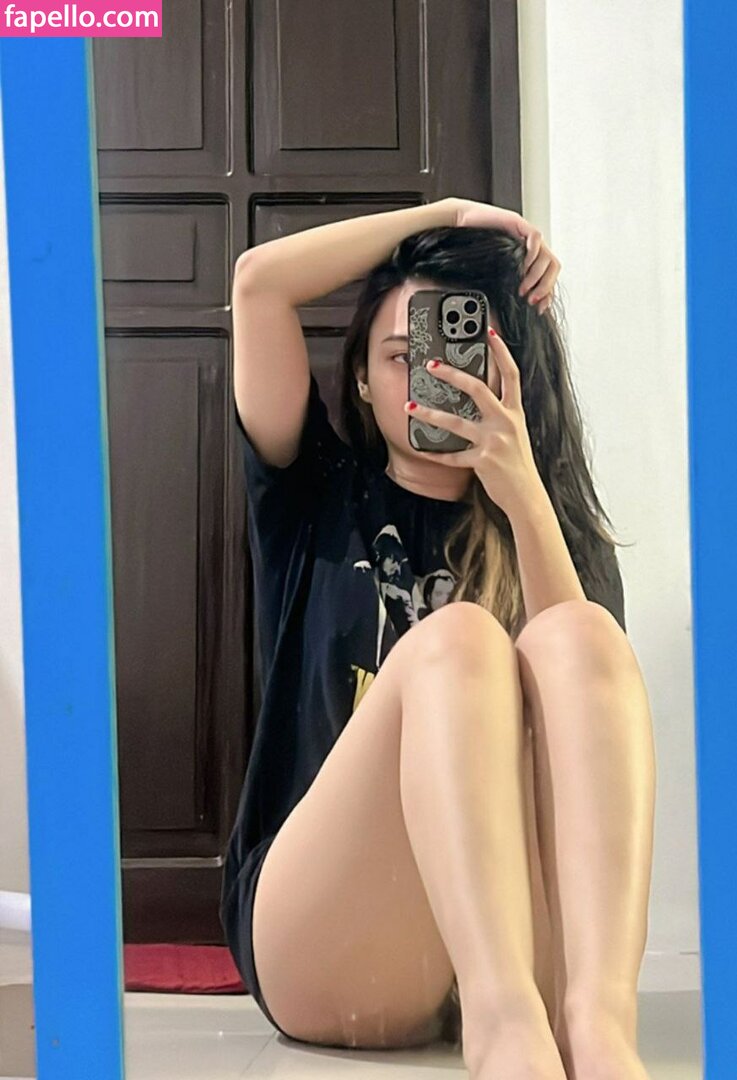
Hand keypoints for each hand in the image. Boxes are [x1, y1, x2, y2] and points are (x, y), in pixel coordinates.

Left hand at [404, 326, 546, 517]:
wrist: (527, 495)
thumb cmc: (517, 464)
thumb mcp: (515, 434)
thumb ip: (500, 416)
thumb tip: (478, 401)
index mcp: (515, 413)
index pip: (511, 374)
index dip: (501, 351)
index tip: (490, 332)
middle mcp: (506, 422)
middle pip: (478, 389)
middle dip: (452, 374)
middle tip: (431, 365)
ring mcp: (494, 441)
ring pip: (456, 422)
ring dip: (429, 413)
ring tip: (410, 406)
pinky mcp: (482, 461)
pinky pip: (452, 456)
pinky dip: (435, 454)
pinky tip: (421, 450)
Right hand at [452, 198, 559, 314]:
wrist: (459, 226)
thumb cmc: (470, 251)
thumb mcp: (489, 277)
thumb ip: (499, 293)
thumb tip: (496, 325)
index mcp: (528, 260)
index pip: (548, 278)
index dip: (547, 294)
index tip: (538, 308)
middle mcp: (531, 249)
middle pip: (554, 268)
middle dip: (545, 287)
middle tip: (530, 299)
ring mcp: (526, 236)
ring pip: (548, 257)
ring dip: (538, 276)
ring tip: (523, 287)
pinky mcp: (519, 224)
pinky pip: (536, 239)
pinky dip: (532, 255)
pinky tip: (521, 266)